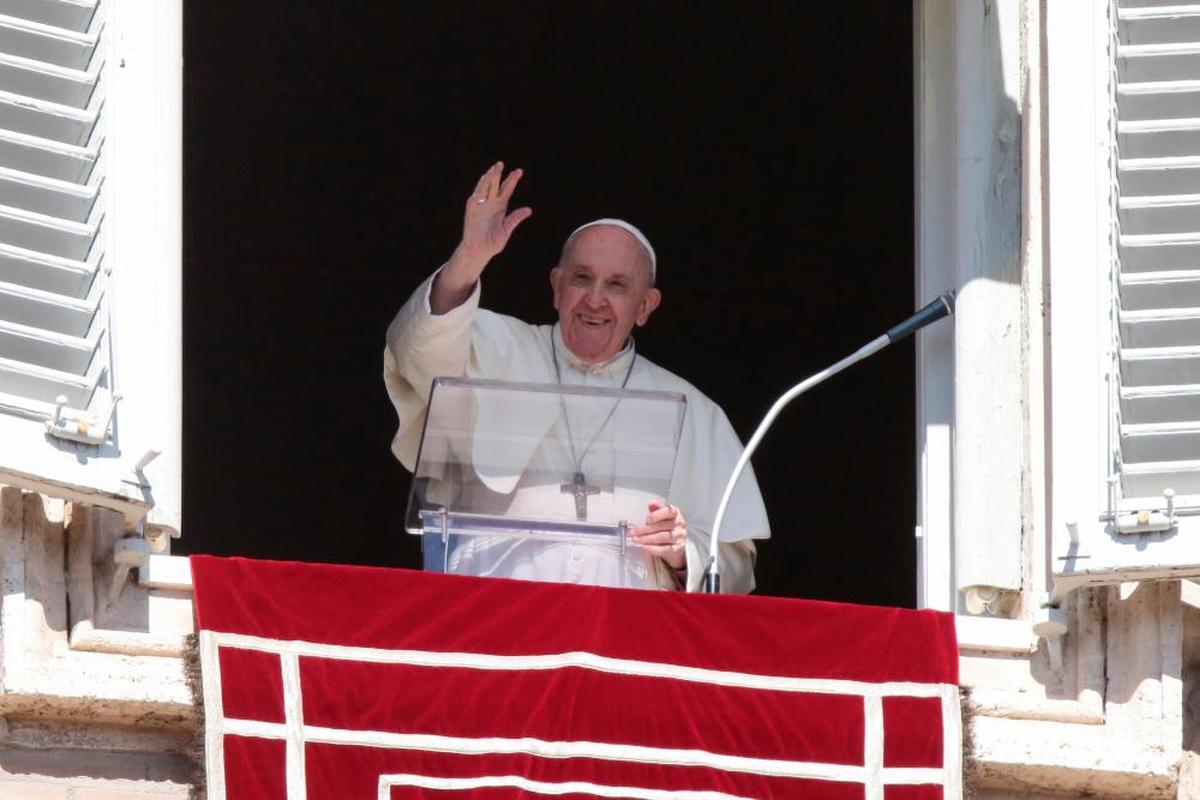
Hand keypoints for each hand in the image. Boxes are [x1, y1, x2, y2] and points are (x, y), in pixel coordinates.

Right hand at [431, 162, 531, 313]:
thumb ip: (515, 219)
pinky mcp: (471, 210)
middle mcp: (491, 202)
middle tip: (501, 164)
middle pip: (495, 185)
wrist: (479, 251)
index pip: (507, 189)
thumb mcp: (507, 230)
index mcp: (501, 206)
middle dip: (498, 174)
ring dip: (487, 179)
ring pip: (484, 188)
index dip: (512, 180)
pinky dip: (478, 192)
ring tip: (492, 170)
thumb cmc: (493, 242)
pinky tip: (483, 185)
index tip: (519, 171)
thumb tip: (529, 210)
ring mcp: (480, 205)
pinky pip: (475, 199)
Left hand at [631, 499, 686, 570]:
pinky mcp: (678, 548)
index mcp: (675, 513)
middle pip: (662, 526)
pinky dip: (654, 549)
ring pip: (663, 537)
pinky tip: (645, 547)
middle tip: (633, 532)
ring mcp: (680, 537)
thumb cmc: (666, 527)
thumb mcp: (661, 516)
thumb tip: (651, 503)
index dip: (657, 515)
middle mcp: (679, 524)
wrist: (675, 543)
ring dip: (647, 539)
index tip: (646, 520)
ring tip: (637, 539)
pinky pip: (666, 549)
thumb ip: (656, 509)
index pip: (668, 511)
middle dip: (645, 529)